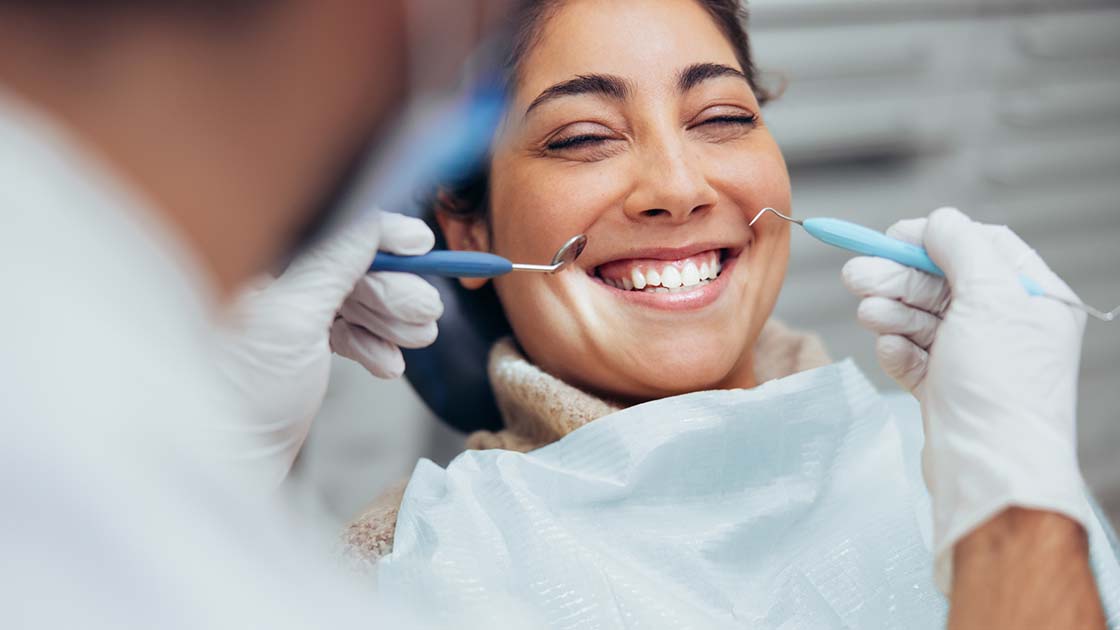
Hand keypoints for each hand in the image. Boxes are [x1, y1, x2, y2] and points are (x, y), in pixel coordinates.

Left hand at [217, 211, 441, 487]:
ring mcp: (288, 319)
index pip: (333, 232)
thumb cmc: (242, 393)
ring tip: (417, 340)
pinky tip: (388, 366)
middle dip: (395, 291)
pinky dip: (374, 347)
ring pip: (356, 303)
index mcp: (259, 262)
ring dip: (393, 321)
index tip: (422, 245)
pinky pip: (349, 335)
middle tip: (427, 312)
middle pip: (352, 269)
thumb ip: (333, 262)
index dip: (382, 237)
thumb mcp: (293, 317)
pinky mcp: (301, 352)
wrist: (228, 462)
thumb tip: (375, 221)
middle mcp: (273, 283)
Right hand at [841, 207, 1089, 590]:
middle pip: (942, 282)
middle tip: (855, 275)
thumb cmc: (1001, 386)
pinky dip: (898, 349)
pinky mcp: (945, 389)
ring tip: (868, 312)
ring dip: (892, 310)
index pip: (982, 247)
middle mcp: (1006, 326)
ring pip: (922, 318)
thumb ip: (962, 247)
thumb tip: (938, 221)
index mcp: (1034, 299)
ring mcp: (974, 360)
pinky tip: (891, 349)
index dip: (934, 238)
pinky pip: (914, 356)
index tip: (892, 238)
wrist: (990, 470)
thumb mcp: (990, 296)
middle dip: (898, 277)